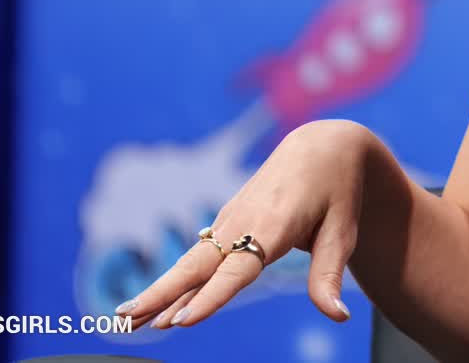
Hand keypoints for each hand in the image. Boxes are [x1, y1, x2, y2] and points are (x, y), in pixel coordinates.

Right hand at [114, 119, 373, 330]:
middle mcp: (244, 222)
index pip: (238, 268)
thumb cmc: (338, 192)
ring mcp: (230, 221)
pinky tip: (160, 309)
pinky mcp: (226, 223)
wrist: (322, 146)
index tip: (183, 321)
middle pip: (197, 265)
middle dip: (160, 294)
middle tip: (125, 320)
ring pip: (190, 263)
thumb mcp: (343, 232)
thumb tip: (338, 317)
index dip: (212, 296)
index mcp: (274, 225)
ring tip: (125, 320)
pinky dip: (175, 283)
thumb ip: (330, 275)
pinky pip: (198, 258)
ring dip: (158, 291)